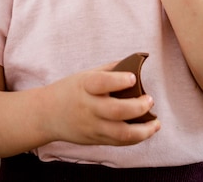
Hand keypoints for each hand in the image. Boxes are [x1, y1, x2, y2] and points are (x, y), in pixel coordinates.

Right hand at [42, 62, 159, 145]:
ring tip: (156, 123)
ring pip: (120, 133)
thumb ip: (109, 70)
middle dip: (137, 107)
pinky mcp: (94, 139)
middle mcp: (88, 107)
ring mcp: (91, 126)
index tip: (133, 78)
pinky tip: (146, 131)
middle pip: (115, 111)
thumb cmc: (70, 90)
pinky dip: (135, 138)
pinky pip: (118, 142)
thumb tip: (135, 61)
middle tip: (149, 100)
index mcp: (84, 86)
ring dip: (142, 130)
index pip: (101, 83)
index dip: (118, 81)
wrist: (46, 115)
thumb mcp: (85, 75)